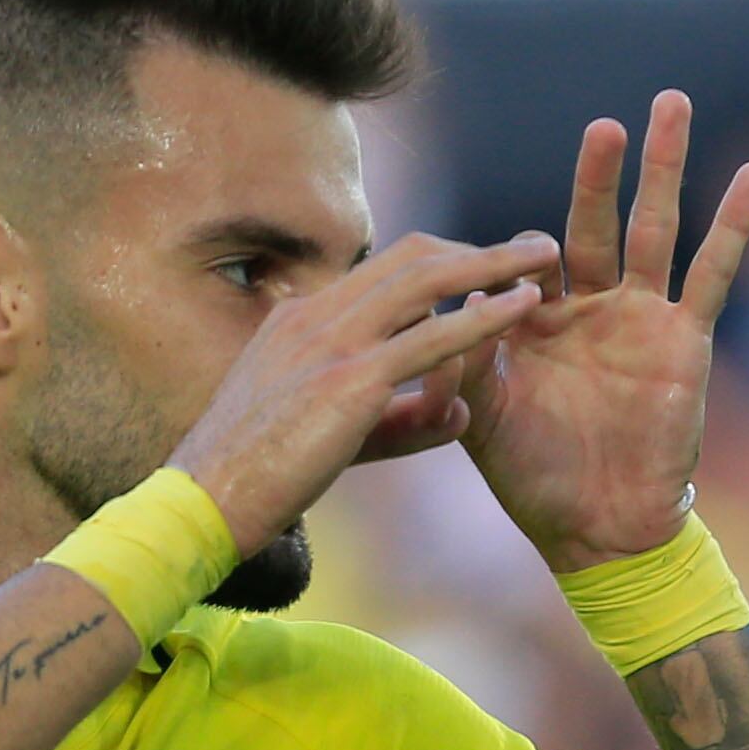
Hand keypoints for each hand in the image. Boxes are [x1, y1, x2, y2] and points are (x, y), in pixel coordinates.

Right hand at [167, 229, 557, 557]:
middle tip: (530, 246)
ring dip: (493, 262)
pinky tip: (525, 306)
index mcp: (300, 320)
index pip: (381, 272)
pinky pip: (433, 337)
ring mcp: (332, 341)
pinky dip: (486, 315)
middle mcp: (316, 315)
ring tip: (544, 255)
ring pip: (427, 280)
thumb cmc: (256, 480)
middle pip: (410, 257)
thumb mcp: (332, 438)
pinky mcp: (350, 379)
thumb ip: (398, 424)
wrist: (204, 503)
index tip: (485, 266)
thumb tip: (458, 417)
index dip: (441, 263)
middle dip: (475, 247)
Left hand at [464, 91, 748, 572]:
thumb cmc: (534, 479)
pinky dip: (734, 224)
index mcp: (535, 321)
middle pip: (594, 222)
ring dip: (664, 168)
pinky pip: (713, 272)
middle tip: (606, 123)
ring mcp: (641, 317)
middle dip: (600, 172)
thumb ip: (461, 364)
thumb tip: (453, 309)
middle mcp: (590, 307)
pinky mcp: (685, 338)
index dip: (515, 251)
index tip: (503, 254)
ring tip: (672, 103)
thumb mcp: (479, 419)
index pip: (526, 258)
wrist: (598, 530)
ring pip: (654, 227)